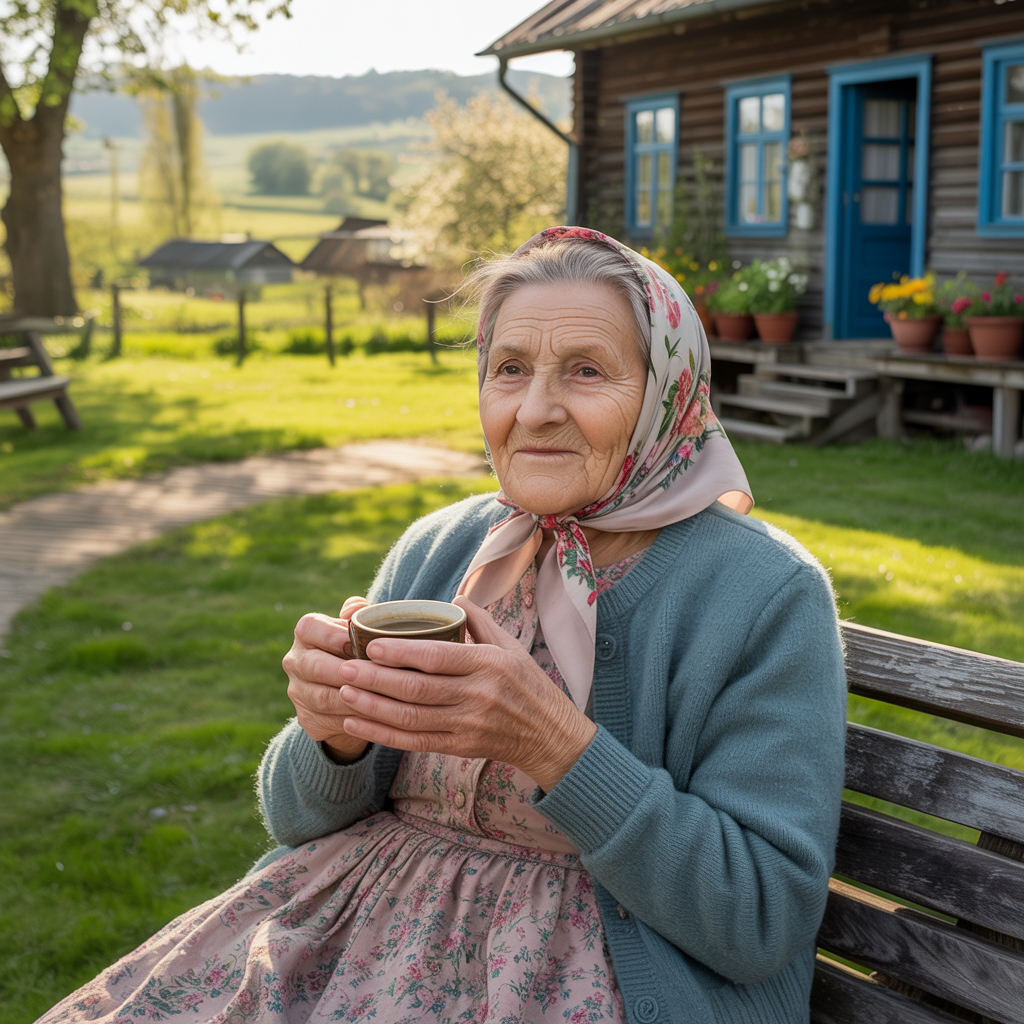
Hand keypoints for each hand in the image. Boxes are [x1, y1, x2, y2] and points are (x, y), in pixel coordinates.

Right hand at [282, 597, 369, 762]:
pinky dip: (355, 719)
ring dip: (354, 698)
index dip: (334, 636)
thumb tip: (357, 607)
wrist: (349, 689)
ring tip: (382, 696)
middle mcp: (295, 661)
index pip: (310, 628)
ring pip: (323, 697)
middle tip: (374, 673)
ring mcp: (298, 692)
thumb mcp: (358, 628)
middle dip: (346, 671)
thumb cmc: (359, 649)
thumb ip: (358, 614)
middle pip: (315, 666)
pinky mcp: (308, 719)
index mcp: (305, 632)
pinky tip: (377, 715)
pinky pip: (331, 721)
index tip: (360, 643)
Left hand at [335, 595, 597, 790]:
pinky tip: (356, 722)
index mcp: (488, 665)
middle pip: (417, 689)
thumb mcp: (511, 646)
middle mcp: (477, 695)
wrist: (550, 736)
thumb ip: (480, 621)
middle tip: (344, 669)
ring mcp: (467, 725)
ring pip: (411, 718)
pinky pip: (414, 741)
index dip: (401, 652)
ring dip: (373, 707)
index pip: (438, 657)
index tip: (371, 646)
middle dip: (376, 680)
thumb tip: (452, 599)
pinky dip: (382, 734)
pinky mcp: (460, 747)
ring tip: (343, 693)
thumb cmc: (528, 684)